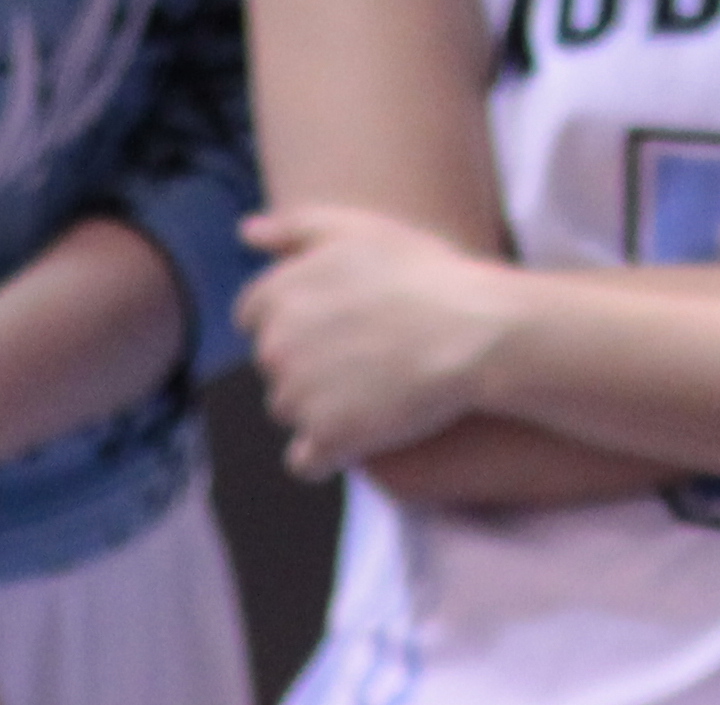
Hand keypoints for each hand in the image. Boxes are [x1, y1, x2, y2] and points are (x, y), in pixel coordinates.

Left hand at [236, 205, 521, 478]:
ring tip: (372, 389)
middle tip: (364, 355)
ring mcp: (297, 396)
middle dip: (306, 364)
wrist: (473, 332)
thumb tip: (246, 233)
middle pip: (272, 367)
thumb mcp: (359, 230)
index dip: (294, 320)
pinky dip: (327, 455)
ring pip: (288, 412)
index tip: (336, 322)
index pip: (252, 317)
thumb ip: (295, 227)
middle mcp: (275, 347)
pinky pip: (305, 461)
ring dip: (318, 408)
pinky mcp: (326, 439)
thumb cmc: (423, 275)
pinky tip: (361, 437)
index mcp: (276, 296)